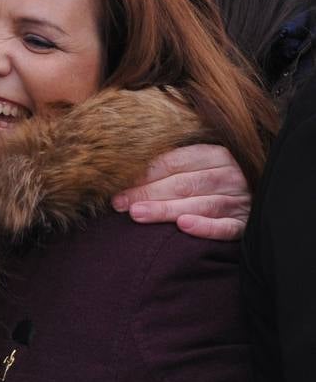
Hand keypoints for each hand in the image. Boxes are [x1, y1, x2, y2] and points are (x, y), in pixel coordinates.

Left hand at [111, 144, 249, 240]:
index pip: (175, 162)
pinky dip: (205, 227)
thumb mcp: (202, 165)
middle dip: (147, 193)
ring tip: (138, 214)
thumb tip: (127, 174)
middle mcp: (229, 175)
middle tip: (119, 203)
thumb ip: (174, 166)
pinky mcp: (246, 224)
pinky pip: (225, 227)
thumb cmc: (217, 181)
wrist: (264, 201)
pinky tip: (183, 226)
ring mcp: (239, 200)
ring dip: (167, 209)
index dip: (144, 174)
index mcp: (216, 154)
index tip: (117, 185)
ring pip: (199, 204)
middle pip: (183, 183)